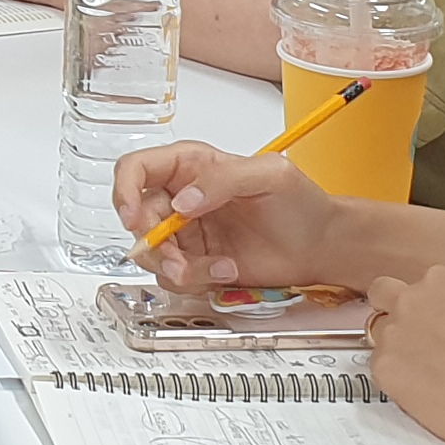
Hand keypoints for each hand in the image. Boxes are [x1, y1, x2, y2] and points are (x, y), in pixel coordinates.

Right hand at [109, 141, 351, 293]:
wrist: (320, 245)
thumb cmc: (301, 202)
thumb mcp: (268, 175)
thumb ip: (222, 179)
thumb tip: (183, 200)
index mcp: (191, 165)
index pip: (137, 169)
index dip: (124, 191)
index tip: (132, 216)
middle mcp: (182, 198)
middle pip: (137, 218)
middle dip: (153, 244)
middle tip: (177, 258)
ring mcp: (188, 233)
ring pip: (152, 253)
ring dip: (177, 266)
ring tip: (214, 267)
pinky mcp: (196, 262)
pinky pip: (174, 276)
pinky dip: (196, 279)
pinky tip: (226, 269)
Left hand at [362, 266, 444, 444]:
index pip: (419, 285)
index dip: (426, 307)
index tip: (435, 323)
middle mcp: (413, 299)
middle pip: (383, 295)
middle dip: (394, 313)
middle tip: (415, 341)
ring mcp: (394, 332)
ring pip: (378, 335)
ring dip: (396, 350)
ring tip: (424, 376)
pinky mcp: (384, 367)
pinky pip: (379, 368)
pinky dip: (394, 379)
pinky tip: (420, 392)